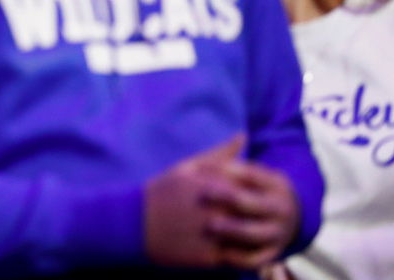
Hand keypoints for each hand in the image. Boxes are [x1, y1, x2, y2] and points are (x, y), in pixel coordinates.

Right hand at [145, 134, 244, 266]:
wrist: (136, 224)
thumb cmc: (163, 192)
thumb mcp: (188, 168)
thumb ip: (219, 155)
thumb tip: (243, 136)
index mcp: (213, 185)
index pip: (252, 186)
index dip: (256, 190)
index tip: (252, 193)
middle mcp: (216, 210)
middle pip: (254, 213)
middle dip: (258, 213)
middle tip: (254, 215)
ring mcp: (214, 235)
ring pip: (249, 237)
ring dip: (253, 235)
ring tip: (249, 232)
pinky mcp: (208, 257)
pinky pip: (237, 258)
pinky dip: (242, 253)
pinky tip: (237, 248)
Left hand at [203, 161, 299, 269]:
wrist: (290, 220)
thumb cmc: (257, 191)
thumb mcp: (253, 175)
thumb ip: (239, 159)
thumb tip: (240, 135)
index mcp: (276, 184)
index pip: (252, 174)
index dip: (227, 169)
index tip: (202, 168)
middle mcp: (281, 208)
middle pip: (254, 203)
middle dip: (229, 198)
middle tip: (203, 194)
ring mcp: (279, 232)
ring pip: (256, 233)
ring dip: (233, 229)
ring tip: (210, 225)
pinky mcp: (273, 254)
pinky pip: (256, 258)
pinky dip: (240, 256)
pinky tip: (219, 251)